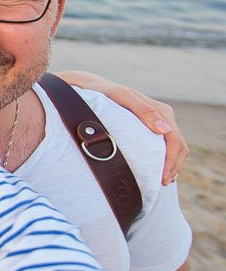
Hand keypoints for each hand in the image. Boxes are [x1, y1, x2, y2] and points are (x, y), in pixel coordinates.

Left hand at [54, 71, 187, 184]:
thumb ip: (142, 110)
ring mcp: (157, 122)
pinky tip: (159, 170)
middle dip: (174, 166)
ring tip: (163, 181)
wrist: (91, 87)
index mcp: (161, 110)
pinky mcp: (149, 127)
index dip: (172, 161)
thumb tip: (164, 129)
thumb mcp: (121, 97)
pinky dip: (166, 159)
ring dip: (172, 165)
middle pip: (178, 146)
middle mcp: (163, 116)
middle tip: (163, 183)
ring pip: (175, 148)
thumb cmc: (104, 92)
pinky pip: (164, 146)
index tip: (162, 177)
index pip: (175, 140)